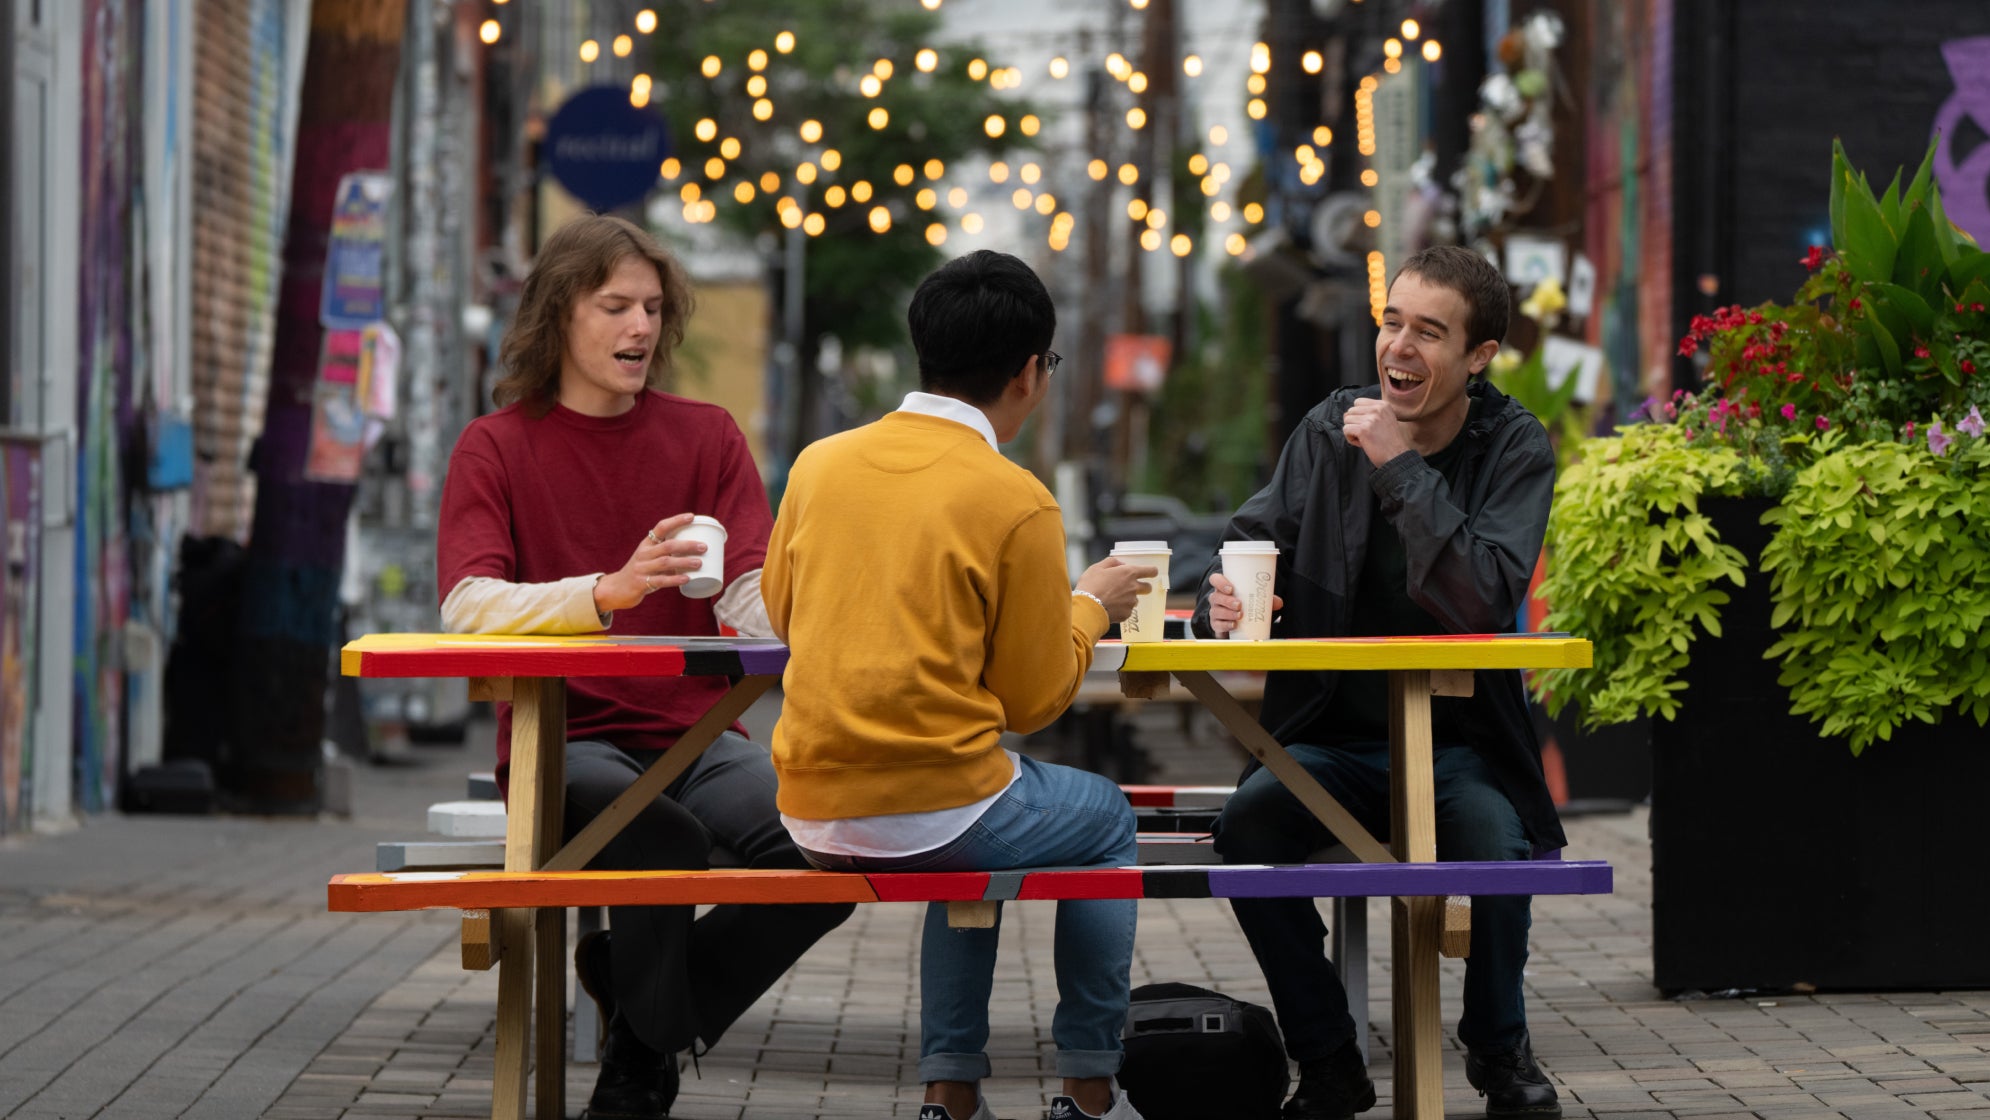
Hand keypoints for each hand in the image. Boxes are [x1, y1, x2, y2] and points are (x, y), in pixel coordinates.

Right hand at [593, 513, 708, 612]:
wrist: (617, 589)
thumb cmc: (640, 572)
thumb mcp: (649, 558)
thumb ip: (667, 555)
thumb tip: (695, 553)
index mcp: (646, 544)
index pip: (661, 527)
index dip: (676, 521)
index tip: (692, 517)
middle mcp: (643, 554)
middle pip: (667, 546)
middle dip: (687, 545)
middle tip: (704, 547)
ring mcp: (641, 568)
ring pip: (665, 562)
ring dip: (684, 562)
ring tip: (699, 562)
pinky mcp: (641, 583)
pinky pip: (661, 580)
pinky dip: (675, 579)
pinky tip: (686, 578)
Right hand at [1076, 557, 1159, 623]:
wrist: (1087, 608)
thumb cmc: (1090, 586)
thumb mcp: (1097, 567)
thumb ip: (1111, 562)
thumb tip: (1120, 564)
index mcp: (1128, 573)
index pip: (1151, 571)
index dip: (1151, 571)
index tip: (1150, 573)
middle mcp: (1133, 588)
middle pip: (1148, 588)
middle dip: (1143, 587)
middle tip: (1130, 587)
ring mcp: (1131, 602)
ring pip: (1135, 600)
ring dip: (1128, 599)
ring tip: (1112, 599)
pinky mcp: (1126, 614)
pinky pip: (1126, 611)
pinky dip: (1120, 609)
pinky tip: (1109, 607)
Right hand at [1205, 571, 1284, 636]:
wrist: (1237, 623)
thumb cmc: (1245, 605)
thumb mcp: (1255, 599)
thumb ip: (1266, 599)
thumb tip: (1279, 603)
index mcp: (1223, 587)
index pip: (1215, 580)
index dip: (1220, 582)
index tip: (1231, 588)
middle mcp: (1216, 598)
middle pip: (1215, 596)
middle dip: (1227, 600)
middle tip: (1239, 605)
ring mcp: (1215, 612)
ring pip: (1216, 611)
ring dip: (1228, 613)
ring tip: (1239, 616)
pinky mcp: (1216, 625)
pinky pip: (1217, 625)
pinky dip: (1225, 625)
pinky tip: (1234, 625)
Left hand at [1342, 397, 1411, 466]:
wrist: (1397, 456)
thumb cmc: (1389, 442)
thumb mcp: (1384, 420)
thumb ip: (1368, 413)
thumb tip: (1346, 414)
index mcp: (1383, 405)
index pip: (1358, 402)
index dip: (1359, 415)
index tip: (1368, 426)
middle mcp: (1377, 409)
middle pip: (1351, 411)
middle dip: (1355, 423)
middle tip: (1367, 434)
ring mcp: (1370, 418)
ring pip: (1347, 420)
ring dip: (1352, 431)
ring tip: (1365, 439)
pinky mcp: (1363, 429)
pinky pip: (1346, 429)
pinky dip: (1351, 439)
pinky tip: (1362, 443)